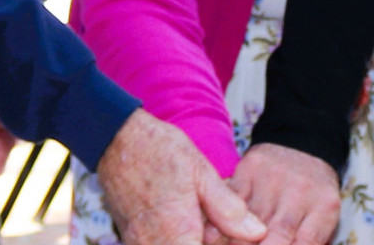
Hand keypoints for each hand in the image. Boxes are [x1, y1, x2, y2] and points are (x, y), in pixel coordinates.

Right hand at [97, 109, 264, 244]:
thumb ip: (228, 209)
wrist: (115, 139)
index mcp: (178, 234)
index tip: (235, 238)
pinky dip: (177, 240)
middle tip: (220, 228)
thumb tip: (258, 233)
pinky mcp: (132, 240)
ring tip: (205, 226)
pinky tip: (189, 227)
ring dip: (192, 242)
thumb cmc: (160, 150)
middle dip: (210, 243)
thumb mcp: (201, 173)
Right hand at [217, 143, 338, 244]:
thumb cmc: (313, 191)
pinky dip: (218, 225)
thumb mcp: (325, 215)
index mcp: (323, 208)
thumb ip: (311, 241)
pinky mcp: (248, 170)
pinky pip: (229, 201)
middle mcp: (299, 194)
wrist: (302, 142)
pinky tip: (213, 239)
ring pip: (248, 223)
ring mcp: (272, 181)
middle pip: (275, 239)